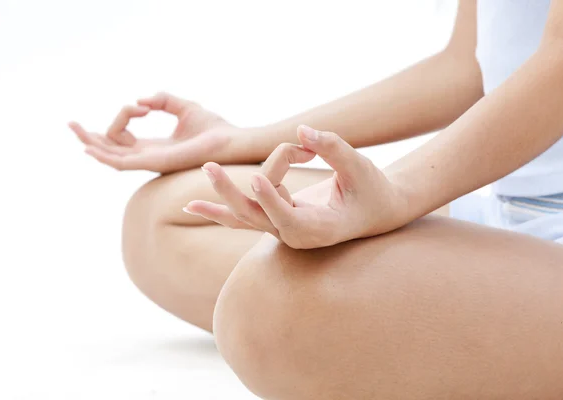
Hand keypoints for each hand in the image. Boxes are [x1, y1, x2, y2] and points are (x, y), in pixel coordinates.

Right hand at [69, 92, 240, 172]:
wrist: (229, 141)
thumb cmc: (213, 128)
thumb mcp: (183, 107)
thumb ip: (161, 100)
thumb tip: (139, 100)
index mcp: (155, 146)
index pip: (124, 137)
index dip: (124, 115)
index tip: (144, 105)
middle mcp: (149, 156)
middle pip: (111, 150)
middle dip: (91, 137)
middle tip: (72, 123)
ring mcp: (150, 161)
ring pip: (111, 156)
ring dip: (91, 143)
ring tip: (74, 128)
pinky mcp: (154, 163)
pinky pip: (122, 163)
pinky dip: (104, 155)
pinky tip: (90, 146)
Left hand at [185, 125, 409, 248]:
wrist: (374, 211)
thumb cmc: (371, 189)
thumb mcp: (359, 167)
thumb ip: (333, 148)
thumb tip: (303, 129)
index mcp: (321, 228)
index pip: (289, 219)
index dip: (272, 200)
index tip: (256, 178)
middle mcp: (298, 235)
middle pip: (257, 217)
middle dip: (231, 193)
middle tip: (210, 167)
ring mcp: (283, 229)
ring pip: (246, 217)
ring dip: (220, 203)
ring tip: (188, 202)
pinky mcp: (275, 219)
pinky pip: (244, 216)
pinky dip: (220, 211)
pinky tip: (191, 206)